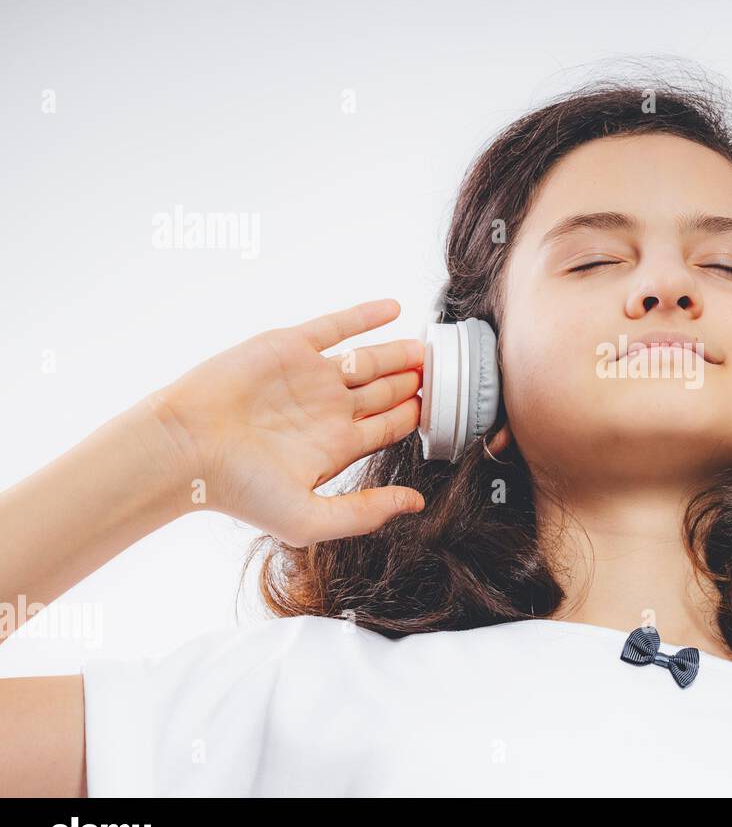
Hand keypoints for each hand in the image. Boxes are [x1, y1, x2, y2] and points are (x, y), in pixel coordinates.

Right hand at [146, 298, 425, 546]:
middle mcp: (326, 410)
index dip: (419, 418)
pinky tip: (394, 309)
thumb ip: (366, 512)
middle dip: (416, 385)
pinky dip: (365, 316)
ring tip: (431, 348)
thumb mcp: (311, 517)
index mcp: (334, 446)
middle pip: (385, 392)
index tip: (450, 410)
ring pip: (369, 359)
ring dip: (400, 353)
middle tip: (449, 374)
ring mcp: (310, 376)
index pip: (389, 428)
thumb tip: (417, 504)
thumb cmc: (240, 490)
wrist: (186, 448)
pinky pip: (336, 326)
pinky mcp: (290, 347)